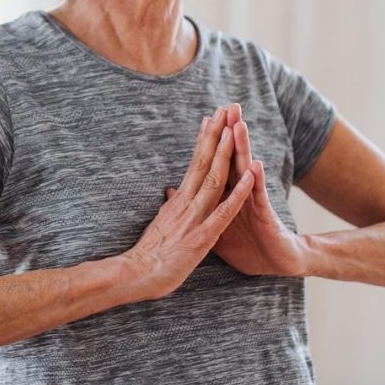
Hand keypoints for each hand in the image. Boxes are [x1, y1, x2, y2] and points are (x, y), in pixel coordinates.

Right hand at [121, 107, 254, 300]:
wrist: (134, 274)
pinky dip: (239, 192)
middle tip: (222, 110)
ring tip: (234, 130)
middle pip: (203, 161)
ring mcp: (194, 217)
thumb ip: (169, 208)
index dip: (203, 141)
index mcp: (178, 200)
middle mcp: (186, 201)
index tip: (209, 120)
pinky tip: (250, 176)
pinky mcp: (202, 235)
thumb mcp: (160, 225)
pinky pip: (225, 210)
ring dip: (225, 153)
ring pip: (214, 178)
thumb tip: (170, 193)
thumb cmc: (148, 255)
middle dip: (214, 135)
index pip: (193, 163)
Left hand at [207, 104, 309, 277]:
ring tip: (238, 124)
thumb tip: (170, 193)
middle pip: (232, 158)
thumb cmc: (248, 247)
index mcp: (226, 195)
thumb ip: (195, 208)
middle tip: (227, 107)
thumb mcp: (212, 229)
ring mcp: (253, 203)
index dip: (211, 142)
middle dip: (229, 132)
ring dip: (242, 148)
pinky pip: (258, 198)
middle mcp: (240, 193)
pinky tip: (256, 166)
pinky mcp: (264, 218)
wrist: (277, 266)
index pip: (217, 163)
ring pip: (246, 171)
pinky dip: (256, 182)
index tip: (206, 118)